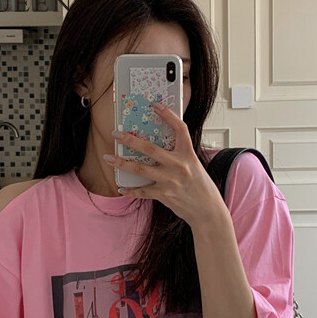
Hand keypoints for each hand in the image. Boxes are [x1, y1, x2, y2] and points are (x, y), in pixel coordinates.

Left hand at [103, 103, 228, 229]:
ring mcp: (170, 181)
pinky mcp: (164, 195)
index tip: (155, 106)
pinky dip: (131, 190)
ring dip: (122, 163)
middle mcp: (178, 166)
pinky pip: (142, 191)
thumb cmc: (201, 188)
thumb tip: (156, 149)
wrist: (207, 211)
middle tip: (116, 135)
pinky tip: (122, 188)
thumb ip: (178, 156)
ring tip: (109, 158)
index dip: (167, 115)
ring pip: (140, 169)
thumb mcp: (194, 166)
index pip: (179, 129)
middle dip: (130, 140)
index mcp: (188, 154)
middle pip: (150, 148)